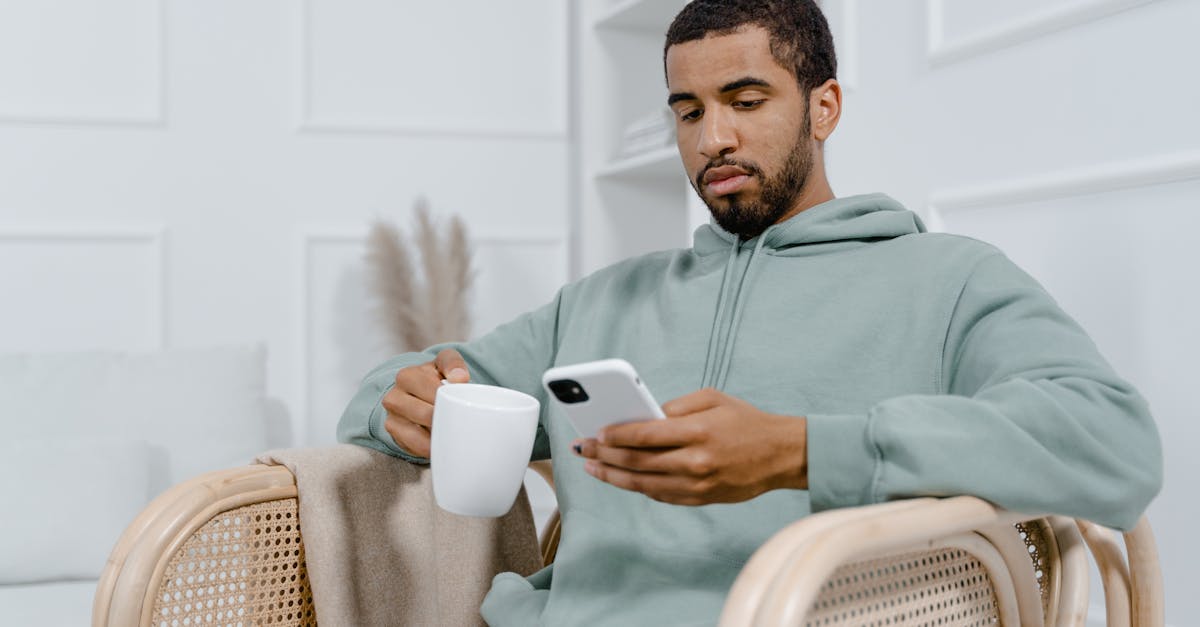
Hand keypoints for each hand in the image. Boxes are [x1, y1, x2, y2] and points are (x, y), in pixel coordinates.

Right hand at [380, 349, 469, 457]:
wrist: (418, 393)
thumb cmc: (434, 378)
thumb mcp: (444, 363)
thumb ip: (453, 364)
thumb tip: (459, 378)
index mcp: (407, 376)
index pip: (432, 391)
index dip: (450, 400)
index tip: (462, 403)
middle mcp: (394, 395)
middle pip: (426, 415)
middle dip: (445, 420)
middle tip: (462, 424)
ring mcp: (391, 416)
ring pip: (417, 434)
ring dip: (437, 436)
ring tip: (452, 435)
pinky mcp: (393, 433)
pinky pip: (412, 445)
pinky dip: (428, 447)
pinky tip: (439, 444)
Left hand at [572, 388, 806, 504]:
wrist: (781, 455)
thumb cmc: (746, 421)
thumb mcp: (713, 399)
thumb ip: (676, 406)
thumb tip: (643, 416)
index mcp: (698, 432)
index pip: (646, 435)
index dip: (616, 435)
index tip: (597, 432)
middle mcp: (695, 461)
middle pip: (638, 461)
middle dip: (605, 455)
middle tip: (584, 449)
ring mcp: (697, 484)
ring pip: (643, 483)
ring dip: (613, 476)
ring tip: (593, 468)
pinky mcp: (700, 498)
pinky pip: (660, 495)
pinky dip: (637, 487)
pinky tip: (621, 478)